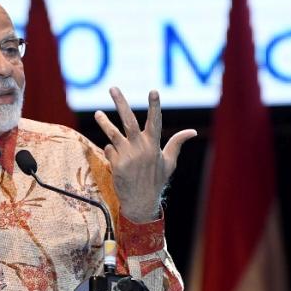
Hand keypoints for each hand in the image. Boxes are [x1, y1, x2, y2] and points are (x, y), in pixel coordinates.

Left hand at [94, 87, 195, 222]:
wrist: (141, 202)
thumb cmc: (156, 180)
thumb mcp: (169, 162)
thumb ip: (176, 144)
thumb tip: (193, 131)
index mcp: (154, 145)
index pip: (156, 121)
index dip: (155, 106)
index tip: (154, 90)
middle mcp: (141, 148)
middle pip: (128, 121)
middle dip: (121, 103)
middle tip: (113, 88)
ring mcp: (127, 156)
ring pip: (113, 134)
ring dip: (104, 122)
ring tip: (97, 113)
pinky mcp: (116, 165)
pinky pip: (110, 150)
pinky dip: (112, 151)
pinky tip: (117, 158)